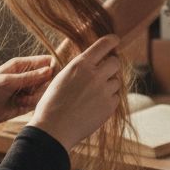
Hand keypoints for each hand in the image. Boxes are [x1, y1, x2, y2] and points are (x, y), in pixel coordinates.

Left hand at [0, 55, 55, 139]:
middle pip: (48, 78)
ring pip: (44, 92)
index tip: (53, 75)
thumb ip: (30, 77)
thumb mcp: (7, 81)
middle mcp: (26, 77)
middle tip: (33, 89)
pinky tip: (19, 105)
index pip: (45, 62)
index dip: (53, 67)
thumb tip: (51, 70)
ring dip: (36, 96)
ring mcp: (26, 91)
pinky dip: (31, 104)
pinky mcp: (25, 105)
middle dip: (44, 84)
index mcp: (21, 65)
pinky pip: (37, 103)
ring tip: (21, 99)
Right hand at [28, 35, 121, 151]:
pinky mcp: (109, 106)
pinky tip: (95, 106)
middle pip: (116, 62)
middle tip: (105, 71)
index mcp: (80, 64)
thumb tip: (92, 62)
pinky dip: (109, 100)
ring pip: (117, 81)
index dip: (112, 41)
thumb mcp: (62, 77)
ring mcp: (104, 91)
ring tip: (93, 94)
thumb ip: (79, 68)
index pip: (104, 44)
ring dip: (109, 84)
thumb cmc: (52, 104)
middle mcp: (95, 75)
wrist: (54, 129)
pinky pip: (115, 97)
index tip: (116, 40)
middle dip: (112, 65)